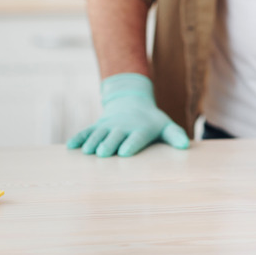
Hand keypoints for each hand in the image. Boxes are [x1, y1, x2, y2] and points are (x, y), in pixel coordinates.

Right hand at [67, 73, 189, 156]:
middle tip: (103, 153)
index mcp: (140, 128)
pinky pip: (87, 131)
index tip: (125, 152)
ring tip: (88, 151)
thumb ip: (174, 135)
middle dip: (109, 144)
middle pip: (115, 136)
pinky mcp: (98, 126)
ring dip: (92, 142)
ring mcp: (108, 126)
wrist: (131, 101)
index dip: (131, 144)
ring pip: (99, 134)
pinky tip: (71, 147)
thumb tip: (185, 146)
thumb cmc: (151, 120)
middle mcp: (122, 127)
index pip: (137, 137)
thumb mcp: (165, 125)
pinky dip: (79, 138)